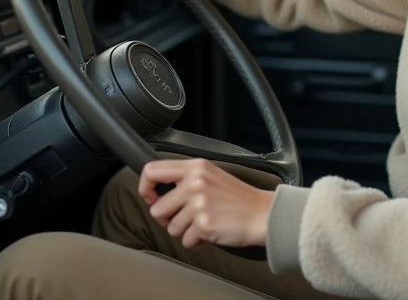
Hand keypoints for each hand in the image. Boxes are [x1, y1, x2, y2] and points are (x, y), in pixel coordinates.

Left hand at [137, 158, 274, 249]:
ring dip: (185, 231)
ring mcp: (199, 203)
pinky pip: (185, 241)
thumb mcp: (211, 176)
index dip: (145, 187)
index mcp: (196, 167)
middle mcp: (195, 182)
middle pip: (157, 208)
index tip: (151, 197)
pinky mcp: (203, 223)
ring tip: (205, 222)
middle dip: (169, 219)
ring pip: (170, 228)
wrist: (262, 214)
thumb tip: (156, 192)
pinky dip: (197, 241)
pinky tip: (211, 230)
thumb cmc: (238, 199)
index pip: (152, 170)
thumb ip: (186, 179)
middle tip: (188, 217)